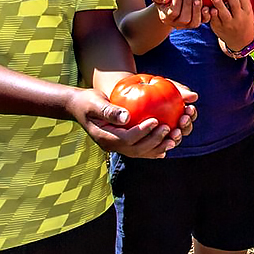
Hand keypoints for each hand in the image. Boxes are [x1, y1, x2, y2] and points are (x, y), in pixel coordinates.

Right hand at [68, 86, 197, 158]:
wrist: (80, 107)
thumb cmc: (88, 101)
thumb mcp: (95, 102)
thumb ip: (109, 110)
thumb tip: (126, 117)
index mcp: (105, 137)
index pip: (126, 139)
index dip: (142, 131)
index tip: (155, 120)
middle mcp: (112, 146)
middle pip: (136, 149)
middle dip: (154, 141)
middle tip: (168, 128)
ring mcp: (118, 147)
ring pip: (140, 152)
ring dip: (158, 147)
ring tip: (173, 138)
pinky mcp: (124, 143)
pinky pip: (141, 149)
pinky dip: (154, 148)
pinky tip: (167, 143)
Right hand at [150, 0, 209, 29]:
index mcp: (166, 17)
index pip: (173, 11)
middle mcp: (178, 24)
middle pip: (184, 18)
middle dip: (188, 4)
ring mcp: (188, 24)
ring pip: (194, 22)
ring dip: (197, 10)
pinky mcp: (198, 21)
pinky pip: (204, 21)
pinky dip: (207, 14)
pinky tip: (209, 5)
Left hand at [208, 0, 253, 50]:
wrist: (241, 39)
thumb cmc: (240, 17)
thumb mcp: (244, 8)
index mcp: (246, 9)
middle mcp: (239, 16)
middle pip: (234, 3)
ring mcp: (229, 23)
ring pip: (224, 14)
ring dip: (218, 4)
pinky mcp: (219, 28)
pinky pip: (214, 21)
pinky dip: (210, 14)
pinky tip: (206, 7)